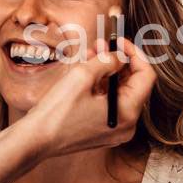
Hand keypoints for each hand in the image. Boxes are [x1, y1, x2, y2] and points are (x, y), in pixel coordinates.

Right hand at [19, 38, 156, 155]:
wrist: (36, 140)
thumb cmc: (57, 112)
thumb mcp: (83, 76)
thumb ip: (107, 61)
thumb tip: (120, 56)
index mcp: (127, 113)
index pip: (146, 76)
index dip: (134, 54)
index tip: (120, 42)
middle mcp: (127, 125)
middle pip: (133, 85)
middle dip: (119, 61)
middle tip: (102, 45)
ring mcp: (115, 130)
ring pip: (120, 93)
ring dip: (108, 72)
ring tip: (91, 54)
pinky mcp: (103, 131)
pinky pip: (110, 104)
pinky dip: (102, 87)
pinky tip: (87, 72)